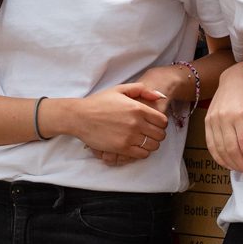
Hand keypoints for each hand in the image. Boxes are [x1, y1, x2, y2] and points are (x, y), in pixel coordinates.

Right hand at [46, 84, 169, 162]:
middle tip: (149, 133)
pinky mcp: (122, 148)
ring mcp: (129, 137)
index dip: (161, 123)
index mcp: (138, 108)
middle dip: (157, 134)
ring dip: (151, 144)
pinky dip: (142, 152)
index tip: (154, 124)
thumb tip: (161, 96)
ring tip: (143, 141)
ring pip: (153, 146)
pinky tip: (135, 147)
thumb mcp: (119, 89)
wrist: (80, 117)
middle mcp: (136, 123)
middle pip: (160, 135)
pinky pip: (142, 154)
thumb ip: (142, 90)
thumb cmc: (99, 102)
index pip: (162, 121)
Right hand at [204, 62, 242, 176]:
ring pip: (220, 150)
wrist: (235, 75)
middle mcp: (224, 118)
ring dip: (232, 164)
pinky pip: (211, 145)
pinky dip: (219, 157)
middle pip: (232, 150)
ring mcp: (213, 120)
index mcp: (241, 114)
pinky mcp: (207, 121)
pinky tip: (230, 162)